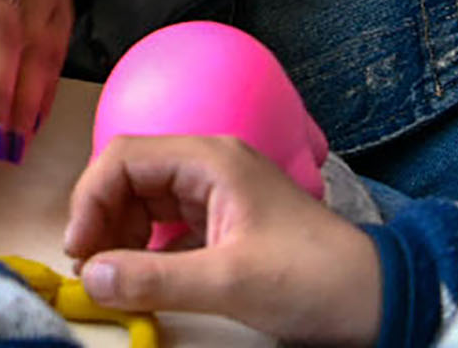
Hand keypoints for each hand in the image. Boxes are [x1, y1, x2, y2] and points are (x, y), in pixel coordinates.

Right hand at [62, 134, 383, 345]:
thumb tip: (91, 277)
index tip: (79, 248)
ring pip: (145, 203)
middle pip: (130, 177)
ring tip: (115, 279)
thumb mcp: (229, 282)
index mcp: (211, 159)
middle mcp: (210, 167)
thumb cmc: (315, 278)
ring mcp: (219, 195)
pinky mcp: (226, 224)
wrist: (379, 299)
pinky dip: (146, 251)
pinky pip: (167, 227)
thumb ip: (155, 279)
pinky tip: (144, 280)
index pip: (125, 157)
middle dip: (102, 219)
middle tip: (91, 269)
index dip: (90, 198)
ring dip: (121, 236)